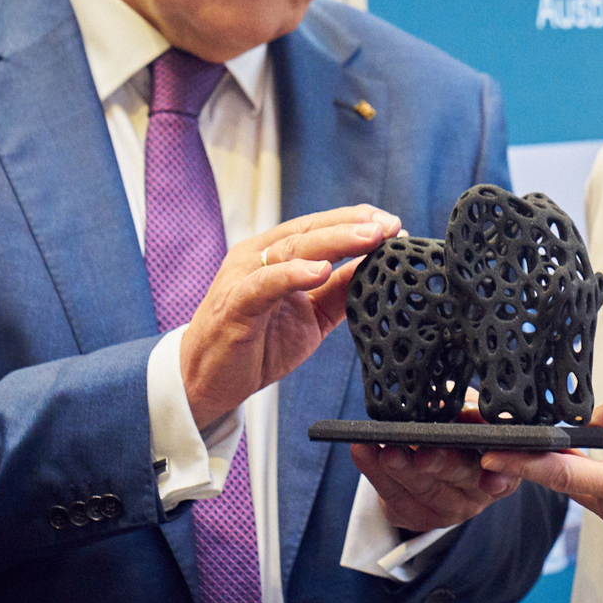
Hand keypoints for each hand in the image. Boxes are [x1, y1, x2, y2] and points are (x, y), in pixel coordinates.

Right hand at [182, 206, 399, 428]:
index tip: (395, 224)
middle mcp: (258, 258)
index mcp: (275, 256)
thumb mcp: (311, 316)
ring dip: (334, 241)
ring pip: (291, 250)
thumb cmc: (258, 344)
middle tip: (389, 225)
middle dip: (352, 226)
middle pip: (310, 232)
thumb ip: (340, 292)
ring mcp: (243, 278)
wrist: (208, 381)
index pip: (319, 227)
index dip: (357, 221)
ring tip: (368, 238)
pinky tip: (320, 271)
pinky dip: (292, 275)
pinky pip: (265, 284)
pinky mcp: (235, 305)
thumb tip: (378, 269)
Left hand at [352, 405, 519, 531]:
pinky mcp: (417, 516)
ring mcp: (448, 509)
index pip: (506, 471)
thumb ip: (468, 409)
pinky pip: (394, 497)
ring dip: (402, 470)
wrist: (432, 457)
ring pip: (424, 490)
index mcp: (502, 466)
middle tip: (422, 453)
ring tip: (386, 452)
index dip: (500, 471)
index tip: (487, 464)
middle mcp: (478, 493)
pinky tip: (363, 452)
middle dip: (440, 464)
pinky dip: (375, 473)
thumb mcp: (468, 411)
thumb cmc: (458, 427)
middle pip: (461, 477)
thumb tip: (456, 405)